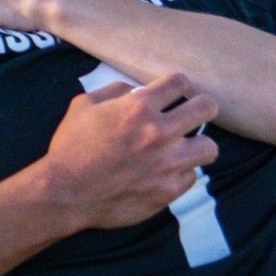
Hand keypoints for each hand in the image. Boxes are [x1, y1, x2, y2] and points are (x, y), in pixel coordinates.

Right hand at [42, 74, 218, 229]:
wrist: (66, 193)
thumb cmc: (70, 146)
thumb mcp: (83, 105)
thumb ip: (114, 92)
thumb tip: (136, 91)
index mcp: (138, 107)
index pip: (180, 82)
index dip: (178, 85)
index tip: (174, 92)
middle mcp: (159, 132)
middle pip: (206, 108)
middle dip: (202, 106)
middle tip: (192, 113)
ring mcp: (167, 163)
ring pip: (209, 147)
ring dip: (196, 144)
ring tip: (182, 148)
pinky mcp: (168, 190)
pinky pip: (190, 176)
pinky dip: (180, 172)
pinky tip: (164, 172)